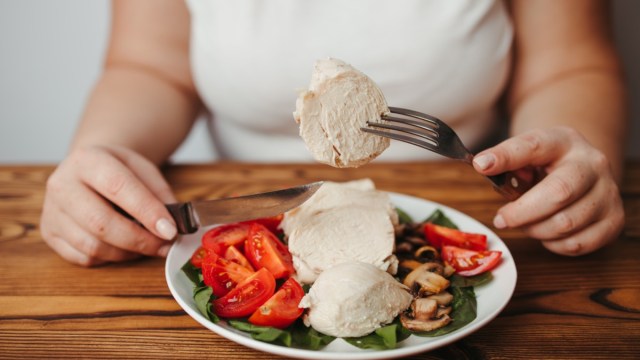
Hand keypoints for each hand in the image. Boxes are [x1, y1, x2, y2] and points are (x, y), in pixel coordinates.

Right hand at [40, 145, 177, 265]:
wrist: (88, 168)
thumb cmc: (119, 170)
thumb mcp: (143, 170)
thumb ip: (159, 195)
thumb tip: (173, 226)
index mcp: (87, 160)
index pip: (117, 187)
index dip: (146, 212)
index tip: (170, 230)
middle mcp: (62, 184)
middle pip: (100, 222)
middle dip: (139, 240)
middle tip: (164, 245)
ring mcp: (52, 211)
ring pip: (92, 245)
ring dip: (127, 253)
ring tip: (148, 246)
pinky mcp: (50, 233)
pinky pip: (83, 257)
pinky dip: (110, 259)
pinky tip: (125, 248)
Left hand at [472, 126, 624, 255]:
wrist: (582, 169)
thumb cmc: (546, 164)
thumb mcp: (527, 153)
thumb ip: (507, 159)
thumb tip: (484, 166)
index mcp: (564, 141)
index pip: (534, 146)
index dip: (506, 156)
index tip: (481, 165)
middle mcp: (592, 164)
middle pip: (558, 193)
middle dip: (521, 213)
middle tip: (501, 219)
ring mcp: (608, 193)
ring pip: (567, 224)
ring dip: (536, 230)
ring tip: (526, 224)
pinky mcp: (614, 220)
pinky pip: (578, 244)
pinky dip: (554, 244)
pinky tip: (546, 233)